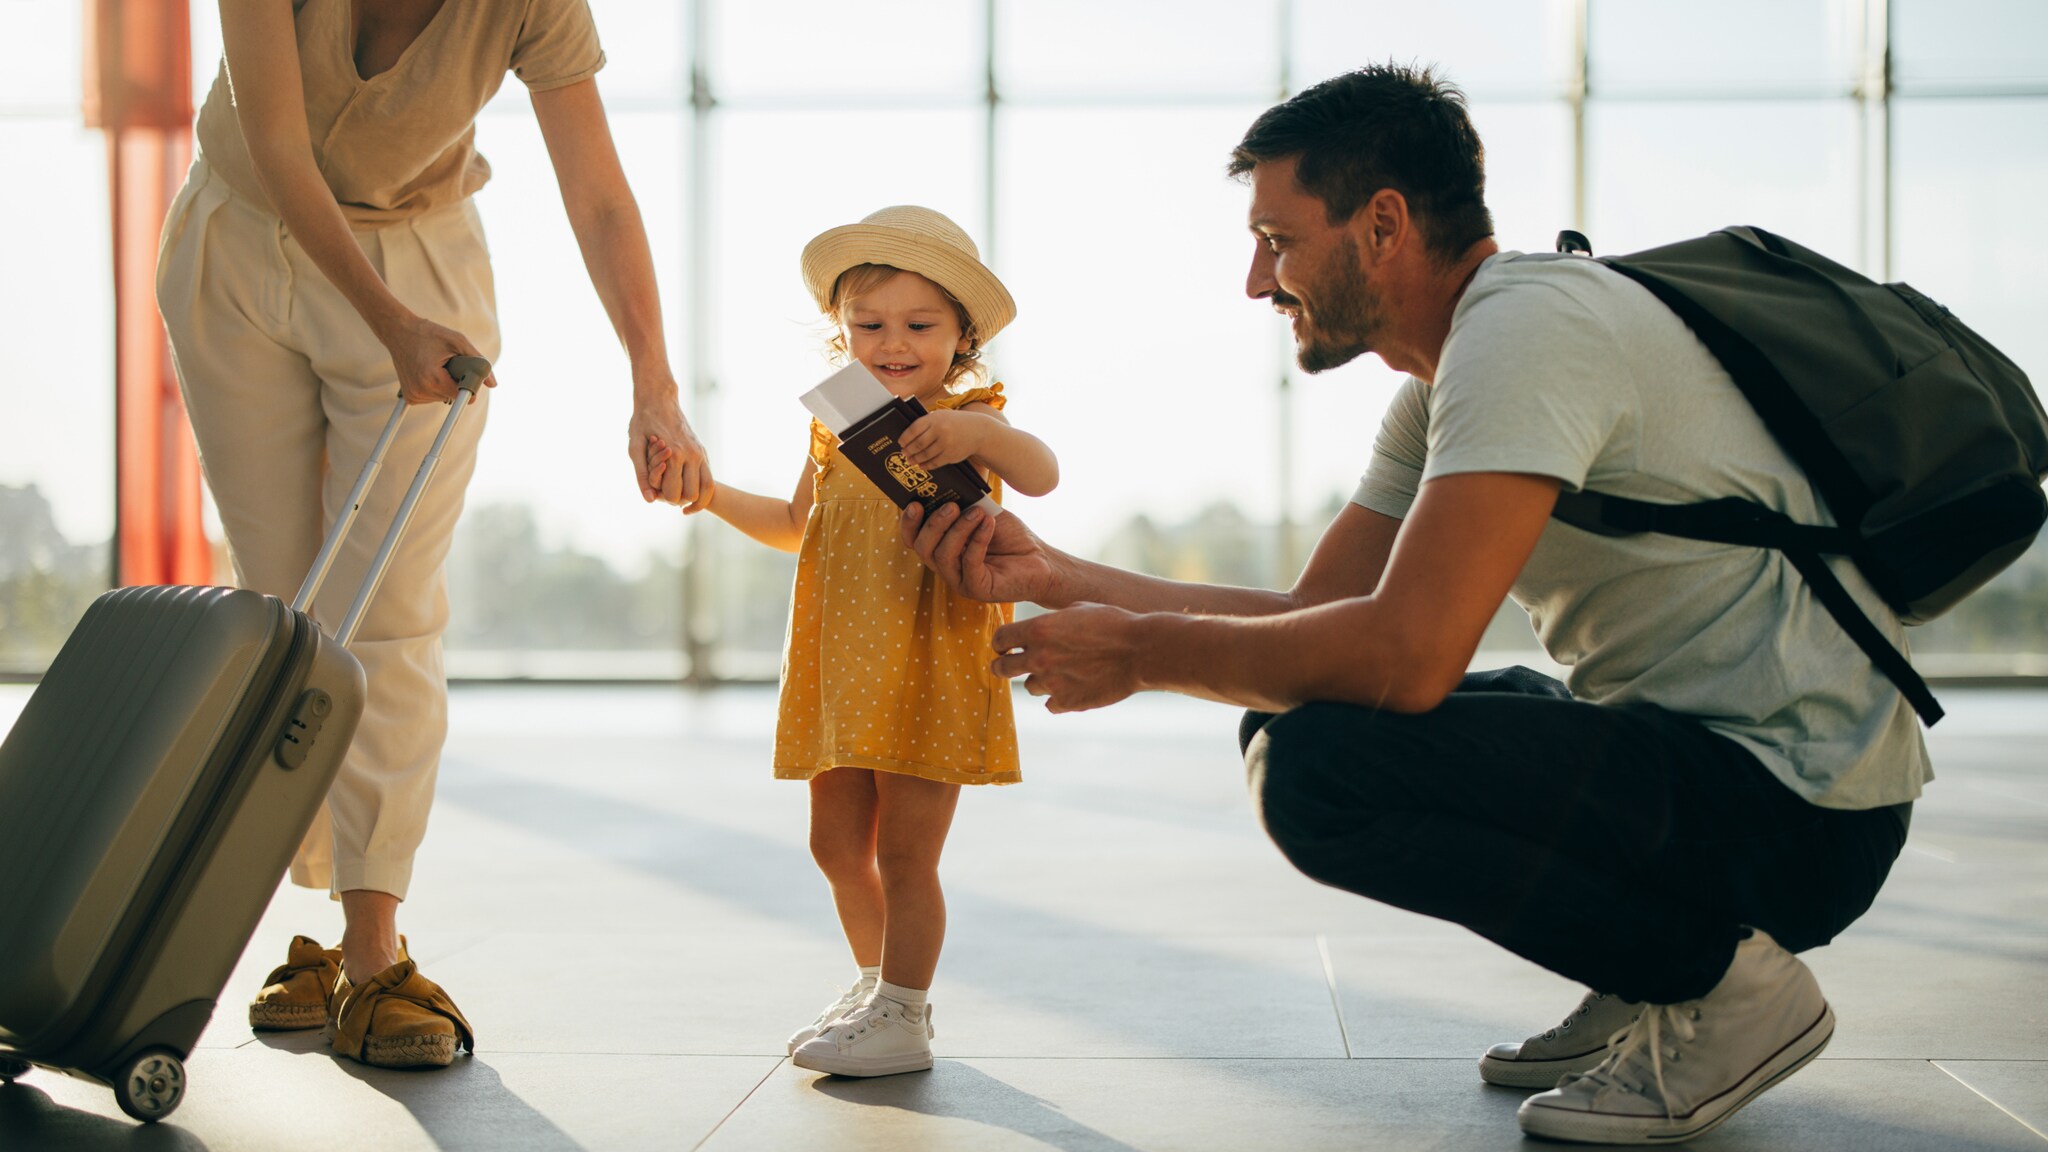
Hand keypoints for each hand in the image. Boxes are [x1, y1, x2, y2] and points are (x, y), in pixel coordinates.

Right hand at [382, 315, 494, 404]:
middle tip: (447, 363)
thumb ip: (477, 361)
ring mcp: (413, 396)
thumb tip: (493, 384)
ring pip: (443, 398)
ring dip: (445, 384)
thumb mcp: (457, 341)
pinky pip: (432, 398)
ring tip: (435, 365)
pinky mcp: (410, 397)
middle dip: (456, 382)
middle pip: (452, 396)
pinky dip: (436, 387)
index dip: (468, 385)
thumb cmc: (429, 334)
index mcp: (431, 378)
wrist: (399, 332)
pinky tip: (429, 372)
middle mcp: (420, 390)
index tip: (466, 374)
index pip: (461, 395)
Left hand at [629, 391, 711, 509]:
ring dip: (693, 498)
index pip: (673, 494)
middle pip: (691, 495)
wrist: (660, 399)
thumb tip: (649, 500)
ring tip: (677, 495)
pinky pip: (709, 479)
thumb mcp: (635, 447)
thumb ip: (641, 474)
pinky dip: (700, 490)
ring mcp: (700, 453)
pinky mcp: (703, 452)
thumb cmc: (643, 422)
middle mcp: (692, 455)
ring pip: (707, 489)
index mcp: (674, 455)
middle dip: (677, 499)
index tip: (653, 491)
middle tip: (664, 493)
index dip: (662, 498)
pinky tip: (686, 490)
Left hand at [899, 408, 983, 468]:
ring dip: (916, 459)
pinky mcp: (951, 455)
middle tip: (904, 453)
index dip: (905, 438)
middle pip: (918, 444)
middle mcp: (940, 430)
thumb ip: (927, 423)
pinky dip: (926, 465)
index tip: (900, 443)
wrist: (979, 431)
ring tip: (911, 460)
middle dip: (909, 450)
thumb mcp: (942, 416)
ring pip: (925, 454)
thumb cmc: (956, 423)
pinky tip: (922, 465)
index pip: (914, 429)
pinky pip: (935, 462)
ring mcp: (946, 444)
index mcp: (935, 418)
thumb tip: (908, 436)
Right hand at [900, 502, 1058, 604]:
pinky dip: (978, 540)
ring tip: (977, 512)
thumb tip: (947, 484)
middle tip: (951, 506)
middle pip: (922, 548)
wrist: (1040, 559)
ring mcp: (960, 581)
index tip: (915, 503)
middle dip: (933, 524)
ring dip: (958, 530)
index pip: (913, 539)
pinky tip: (988, 524)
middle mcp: (947, 567)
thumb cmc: (1010, 537)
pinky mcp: (978, 589)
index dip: (908, 523)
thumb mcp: (983, 513)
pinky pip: (969, 564)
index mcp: (942, 548)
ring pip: (943, 556)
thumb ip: (964, 504)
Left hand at [991, 604, 1144, 712]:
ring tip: (1060, 673)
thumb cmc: (1114, 623)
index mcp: (1038, 629)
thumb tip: (1041, 627)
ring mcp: (1052, 683)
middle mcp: (1039, 657)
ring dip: (1039, 681)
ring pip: (1030, 687)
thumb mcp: (1079, 608)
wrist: (1140, 651)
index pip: (1000, 638)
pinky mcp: (1068, 702)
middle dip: (1004, 665)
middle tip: (1010, 665)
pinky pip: (1050, 704)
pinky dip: (1058, 698)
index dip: (1001, 642)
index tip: (1004, 646)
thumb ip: (1053, 620)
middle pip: (1002, 668)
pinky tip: (1072, 688)